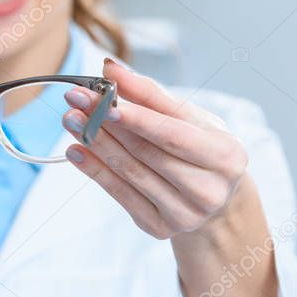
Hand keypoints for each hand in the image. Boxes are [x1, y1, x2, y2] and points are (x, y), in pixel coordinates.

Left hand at [60, 59, 249, 240]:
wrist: (217, 202)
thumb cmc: (201, 150)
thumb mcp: (191, 119)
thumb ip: (152, 95)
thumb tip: (111, 69)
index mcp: (225, 156)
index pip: (171, 133)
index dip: (135, 115)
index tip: (101, 94)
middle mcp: (208, 190)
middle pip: (145, 152)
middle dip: (105, 122)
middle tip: (75, 98)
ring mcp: (184, 214)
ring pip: (129, 172)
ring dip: (94, 143)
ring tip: (71, 119)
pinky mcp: (158, 227)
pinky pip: (120, 194)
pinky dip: (94, 170)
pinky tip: (76, 150)